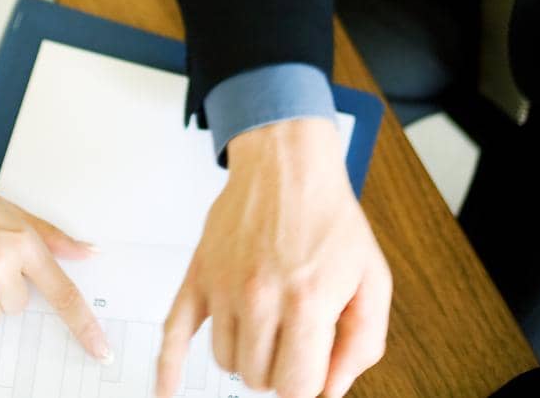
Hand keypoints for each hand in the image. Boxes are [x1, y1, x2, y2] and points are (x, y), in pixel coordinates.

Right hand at [156, 119, 390, 397]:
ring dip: (246, 355)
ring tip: (265, 323)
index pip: (295, 386)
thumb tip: (332, 390)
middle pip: (257, 379)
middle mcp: (260, 296)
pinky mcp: (198, 276)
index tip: (313, 366)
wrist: (286, 163)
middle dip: (278, 368)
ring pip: (225, 361)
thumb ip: (362, 343)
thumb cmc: (328, 216)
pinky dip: (168, 370)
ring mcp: (223, 287)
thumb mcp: (371, 279)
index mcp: (306, 300)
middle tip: (292, 338)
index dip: (307, 383)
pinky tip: (168, 392)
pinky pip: (172, 333)